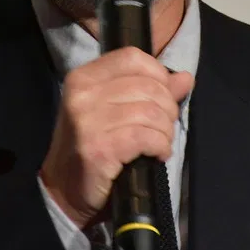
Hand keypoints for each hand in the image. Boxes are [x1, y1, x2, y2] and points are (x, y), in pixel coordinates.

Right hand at [39, 47, 193, 228]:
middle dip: (167, 107)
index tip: (163, 95)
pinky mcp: (98, 148)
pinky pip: (145, 137)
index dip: (157, 73)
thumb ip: (150, 90)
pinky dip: (160, 146)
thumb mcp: (115, 110)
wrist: (64, 192)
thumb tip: (186, 78)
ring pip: (150, 112)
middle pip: (147, 85)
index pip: (132, 57)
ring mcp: (87, 121)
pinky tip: (158, 154)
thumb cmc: (93, 146)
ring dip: (165, 130)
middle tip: (163, 126)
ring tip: (160, 142)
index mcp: (84, 77)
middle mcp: (82, 93)